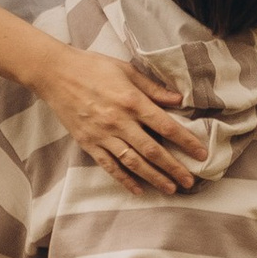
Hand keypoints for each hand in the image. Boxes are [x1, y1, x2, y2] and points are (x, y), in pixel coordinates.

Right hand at [40, 43, 206, 192]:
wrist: (55, 74)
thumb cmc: (93, 67)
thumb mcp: (126, 70)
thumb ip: (153, 88)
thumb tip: (179, 99)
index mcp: (132, 101)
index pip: (165, 126)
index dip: (186, 141)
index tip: (201, 153)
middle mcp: (119, 121)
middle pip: (152, 150)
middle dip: (173, 167)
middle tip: (190, 181)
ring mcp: (102, 135)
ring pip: (133, 163)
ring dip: (154, 178)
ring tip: (170, 189)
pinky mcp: (88, 143)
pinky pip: (109, 166)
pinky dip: (124, 179)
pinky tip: (138, 190)